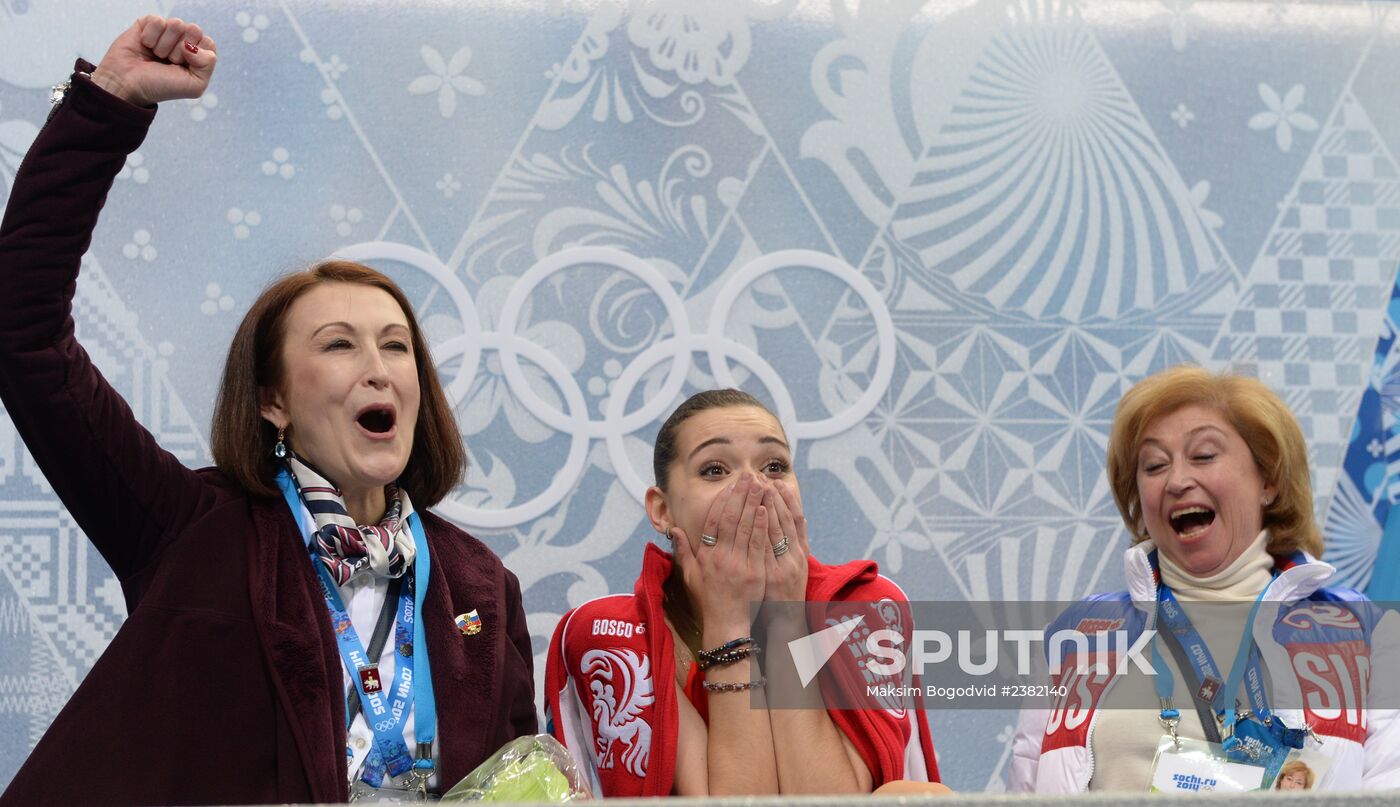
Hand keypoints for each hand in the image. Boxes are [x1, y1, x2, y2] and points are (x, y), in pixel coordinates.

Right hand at [90, 16, 216, 106]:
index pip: (208, 42)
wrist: (129, 85)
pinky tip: (145, 46)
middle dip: (180, 50)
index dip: (196, 55)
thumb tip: (192, 43)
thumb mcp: (195, 85)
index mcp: (198, 55)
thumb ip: (208, 63)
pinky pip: (157, 20)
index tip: (182, 68)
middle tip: (168, 62)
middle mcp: (183, 41)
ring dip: (164, 45)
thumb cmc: (161, 87)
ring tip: (156, 55)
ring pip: (176, 23)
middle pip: (194, 30)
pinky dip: (151, 36)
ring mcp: (166, 32)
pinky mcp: (147, 24)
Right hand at [669, 473, 769, 634]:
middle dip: (740, 494)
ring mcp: (738, 564)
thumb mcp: (691, 576)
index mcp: (706, 556)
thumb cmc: (709, 600)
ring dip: (753, 503)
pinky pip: (758, 544)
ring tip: (760, 484)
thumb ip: (682, 551)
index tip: (730, 484)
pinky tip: (766, 509)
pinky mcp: (755, 573)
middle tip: (749, 475)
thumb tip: (674, 530)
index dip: (722, 500)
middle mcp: (720, 557)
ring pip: (746, 527)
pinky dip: (761, 525)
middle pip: (731, 519)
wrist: (728, 625)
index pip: (714, 521)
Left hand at [763, 479, 808, 602]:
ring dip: (770, 505)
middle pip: (786, 519)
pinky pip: (767, 546)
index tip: (775, 482)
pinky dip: (764, 527)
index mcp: (801, 553)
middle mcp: (796, 556)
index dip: (787, 500)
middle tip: (763, 477)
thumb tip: (796, 519)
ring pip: (779, 528)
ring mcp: (786, 564)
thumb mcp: (796, 568)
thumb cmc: (785, 595)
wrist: (785, 622)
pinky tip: (758, 512)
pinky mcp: (775, 574)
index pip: (795, 519)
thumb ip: (795, 544)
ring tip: (760, 486)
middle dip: (775, 497)